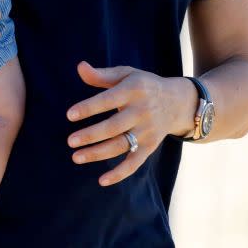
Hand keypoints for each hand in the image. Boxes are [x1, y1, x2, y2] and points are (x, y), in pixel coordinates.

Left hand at [66, 61, 192, 185]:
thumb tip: (79, 67)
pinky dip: (120, 173)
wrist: (178, 102)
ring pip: (121, 145)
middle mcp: (141, 111)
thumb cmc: (143, 86)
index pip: (108, 100)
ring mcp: (147, 131)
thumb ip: (101, 75)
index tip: (69, 115)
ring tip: (76, 157)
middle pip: (113, 127)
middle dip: (91, 135)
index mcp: (133, 90)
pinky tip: (102, 180)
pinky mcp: (150, 146)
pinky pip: (135, 163)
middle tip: (70, 142)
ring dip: (98, 154)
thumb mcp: (126, 74)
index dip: (89, 108)